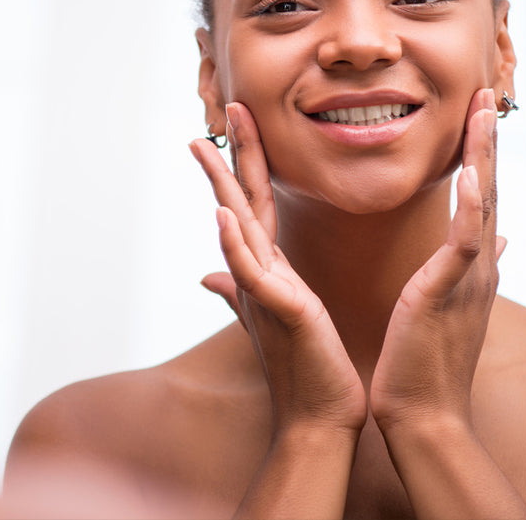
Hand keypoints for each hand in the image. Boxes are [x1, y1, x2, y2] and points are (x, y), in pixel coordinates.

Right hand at [191, 103, 366, 438]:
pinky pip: (250, 272)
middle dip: (232, 154)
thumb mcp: (274, 316)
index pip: (254, 202)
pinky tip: (224, 214)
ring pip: (238, 227)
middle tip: (227, 107)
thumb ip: (242, 290)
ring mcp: (263, 291)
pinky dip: (234, 243)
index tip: (241, 120)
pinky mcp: (277, 312)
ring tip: (206, 147)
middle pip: (242, 201)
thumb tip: (208, 275)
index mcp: (269, 267)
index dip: (246, 161)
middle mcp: (260, 272)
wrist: (318, 418)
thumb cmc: (304, 367)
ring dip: (220, 186)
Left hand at [370, 88, 502, 433]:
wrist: (421, 414)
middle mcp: (476, 266)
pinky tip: (471, 174)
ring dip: (483, 156)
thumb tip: (493, 237)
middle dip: (485, 140)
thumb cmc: (425, 361)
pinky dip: (471, 208)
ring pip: (483, 205)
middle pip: (487, 188)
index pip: (478, 196)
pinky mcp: (448, 295)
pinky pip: (464, 244)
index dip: (478, 152)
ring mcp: (467, 279)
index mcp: (468, 265)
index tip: (473, 111)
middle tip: (485, 91)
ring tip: (483, 111)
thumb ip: (467, 265)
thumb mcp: (448, 302)